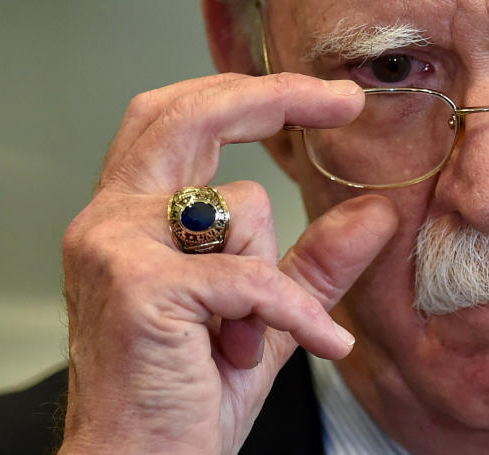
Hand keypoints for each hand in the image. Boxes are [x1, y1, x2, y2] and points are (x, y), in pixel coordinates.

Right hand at [58, 73, 397, 453]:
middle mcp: (111, 218)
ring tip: (242, 340)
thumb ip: (317, 260)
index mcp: (132, 216)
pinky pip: (255, 277)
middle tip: (342, 103)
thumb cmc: (188, 394)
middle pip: (188, 114)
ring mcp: (116, 246)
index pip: (179, 118)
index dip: (250, 94)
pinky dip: (296, 313)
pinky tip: (324, 343)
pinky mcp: (139, 285)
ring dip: (270, 277)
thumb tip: (377, 211)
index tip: (327, 99)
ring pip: (243, 207)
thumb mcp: (268, 314)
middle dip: (271, 97)